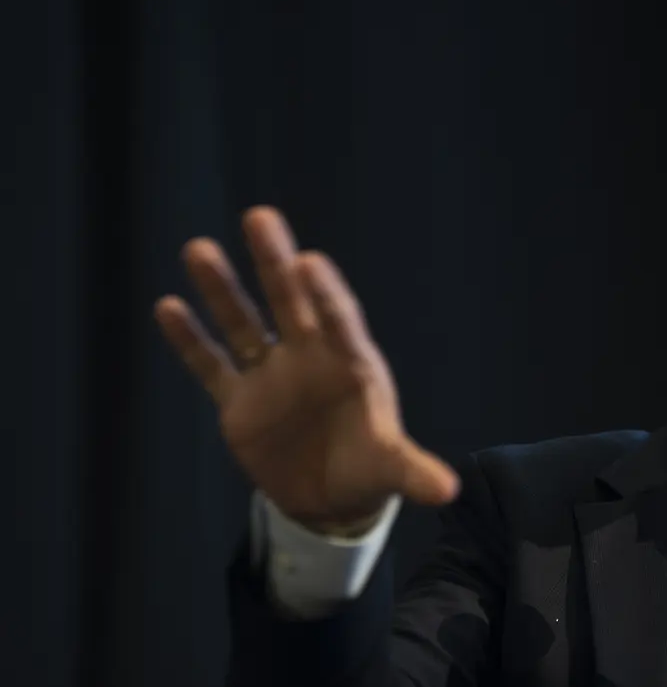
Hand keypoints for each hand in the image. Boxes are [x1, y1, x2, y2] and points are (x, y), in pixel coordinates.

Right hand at [154, 206, 458, 532]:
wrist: (329, 498)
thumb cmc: (368, 468)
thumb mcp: (391, 469)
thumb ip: (413, 471)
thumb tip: (449, 491)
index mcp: (352, 364)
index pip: (339, 321)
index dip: (325, 294)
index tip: (309, 261)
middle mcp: (310, 357)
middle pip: (291, 301)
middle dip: (275, 262)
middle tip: (260, 216)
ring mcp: (272, 375)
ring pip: (244, 324)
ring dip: (221, 289)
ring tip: (198, 249)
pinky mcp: (239, 402)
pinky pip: (211, 366)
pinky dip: (191, 340)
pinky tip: (168, 305)